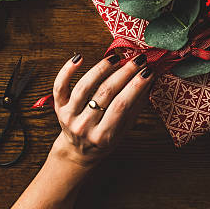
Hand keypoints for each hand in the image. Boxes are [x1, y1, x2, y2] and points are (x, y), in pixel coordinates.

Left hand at [51, 53, 153, 167]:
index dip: (136, 86)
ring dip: (101, 68)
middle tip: (138, 60)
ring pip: (84, 87)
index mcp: (103, 136)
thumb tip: (150, 80)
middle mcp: (85, 126)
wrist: (78, 151)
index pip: (122, 105)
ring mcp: (69, 116)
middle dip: (125, 73)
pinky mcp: (58, 107)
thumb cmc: (105, 139)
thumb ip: (136, 106)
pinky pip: (60, 86)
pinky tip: (79, 57)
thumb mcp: (124, 129)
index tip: (148, 71)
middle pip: (105, 93)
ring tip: (116, 58)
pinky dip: (67, 70)